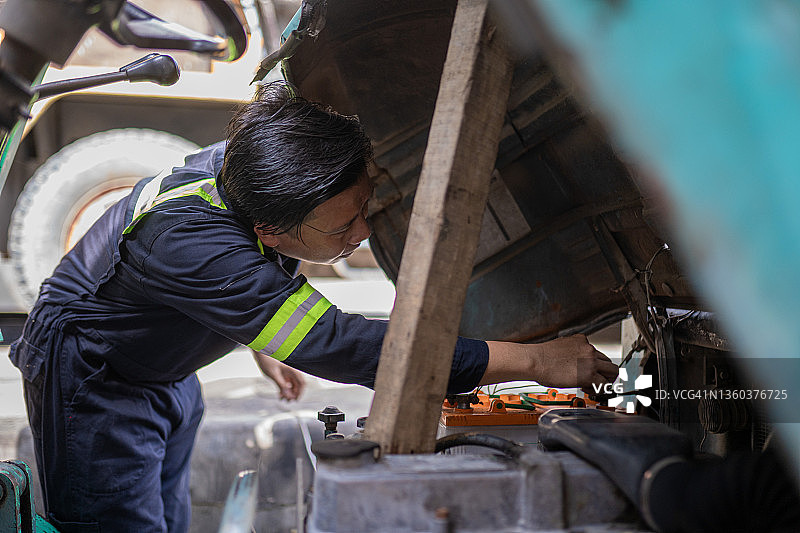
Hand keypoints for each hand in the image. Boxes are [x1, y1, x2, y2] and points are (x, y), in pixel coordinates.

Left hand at [252, 350, 305, 400]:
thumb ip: (281, 385)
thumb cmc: (267, 360)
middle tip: (288, 401)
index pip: (302, 382)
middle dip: (293, 394)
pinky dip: (284, 389)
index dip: (300, 392)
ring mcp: (286, 372)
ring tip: (283, 399)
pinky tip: (280, 394)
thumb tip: (288, 396)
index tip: (296, 400)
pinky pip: (286, 382)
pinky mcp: (282, 372)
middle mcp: (291, 371)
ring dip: (288, 392)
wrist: (260, 351)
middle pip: (297, 384)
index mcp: (292, 369)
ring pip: (291, 384)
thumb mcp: (274, 374)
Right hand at [482, 334, 617, 388]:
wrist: (535, 360)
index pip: (597, 352)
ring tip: (594, 386)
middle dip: (604, 372)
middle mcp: (589, 349)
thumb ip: (572, 352)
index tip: (588, 371)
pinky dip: (599, 389)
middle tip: (596, 380)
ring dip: (605, 380)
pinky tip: (588, 390)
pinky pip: (603, 384)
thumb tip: (573, 362)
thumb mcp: (560, 346)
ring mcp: (591, 360)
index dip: (594, 364)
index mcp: (581, 340)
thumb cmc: (541, 356)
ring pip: (611, 371)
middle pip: (608, 361)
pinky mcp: (589, 373)